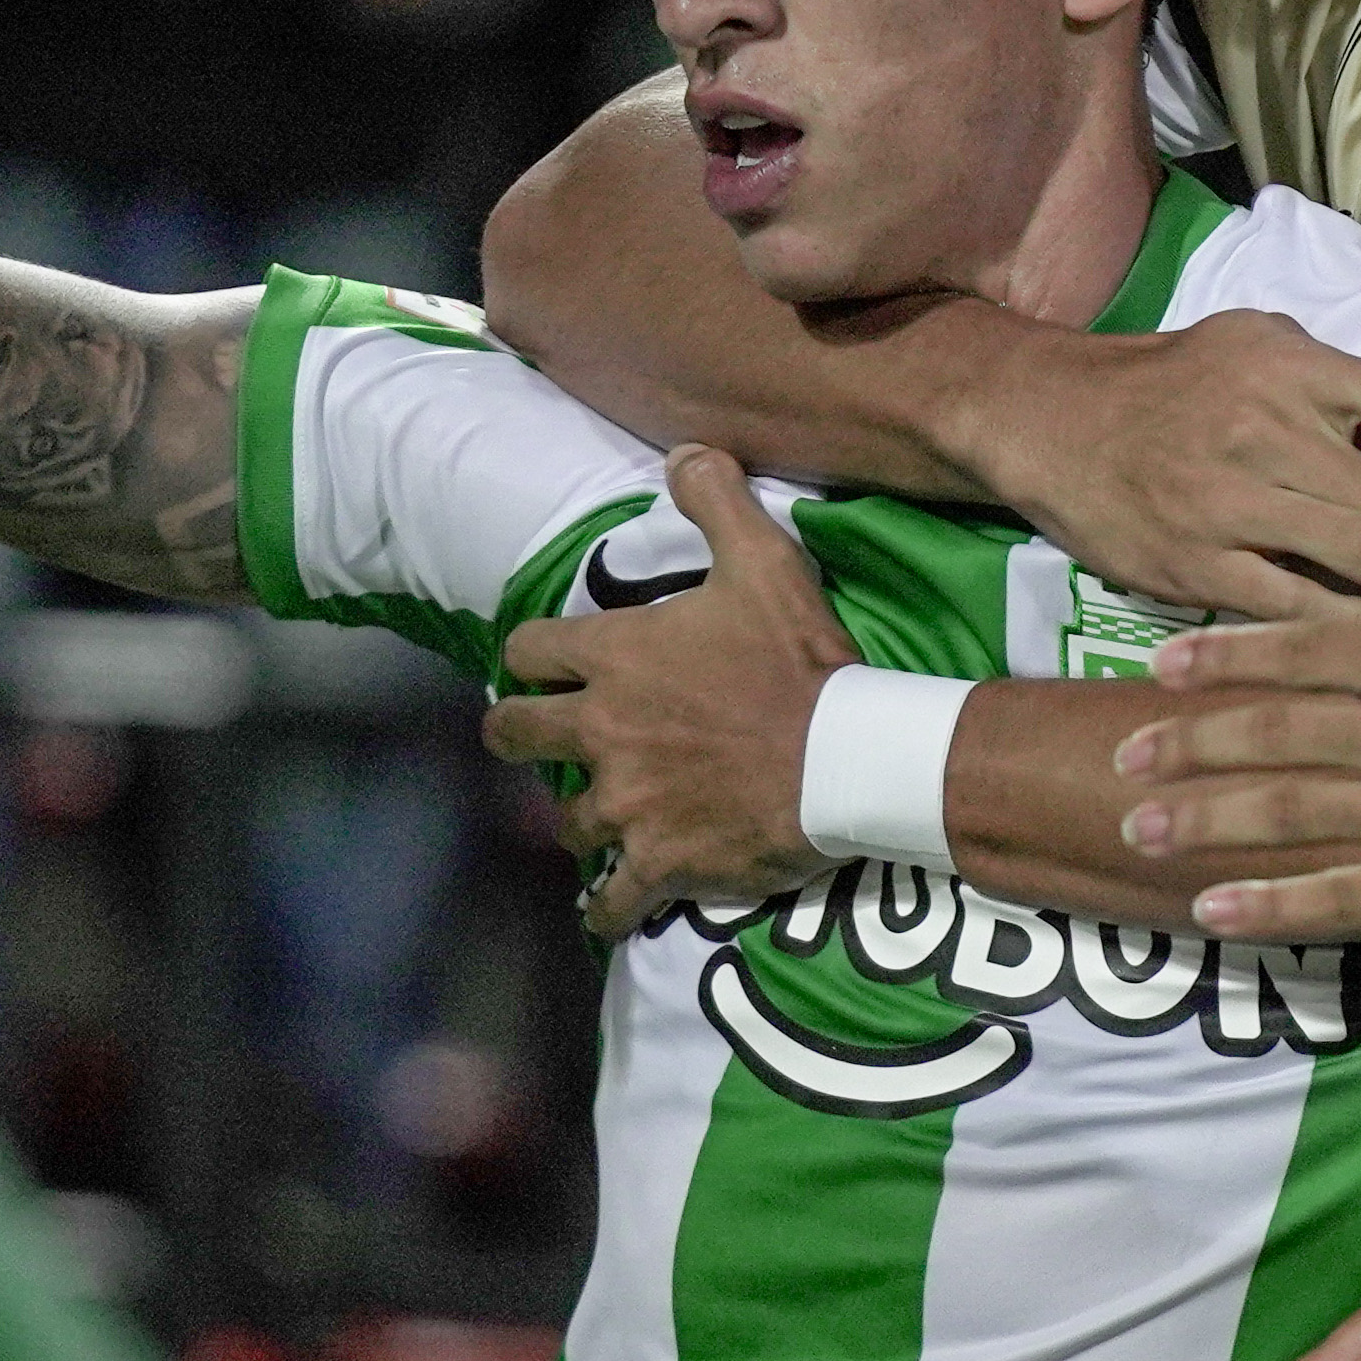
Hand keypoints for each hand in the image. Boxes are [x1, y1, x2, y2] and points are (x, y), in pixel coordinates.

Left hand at [489, 451, 849, 930]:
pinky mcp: (659, 863)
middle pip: (513, 736)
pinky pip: (611, 900)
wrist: (847, 756)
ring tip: (598, 817)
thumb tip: (683, 449)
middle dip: (514, 736)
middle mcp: (602, 732)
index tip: (539, 666)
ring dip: (577, 818)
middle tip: (529, 739)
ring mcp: (627, 804)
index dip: (529, 657)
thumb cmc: (799, 658)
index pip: (527, 651)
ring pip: (565, 821)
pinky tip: (606, 910)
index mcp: (615, 658)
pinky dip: (606, 908)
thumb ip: (715, 499)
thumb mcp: (764, 559)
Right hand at [956, 305, 1360, 621]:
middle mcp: (1274, 431)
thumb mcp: (1256, 343)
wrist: (1052, 417)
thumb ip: (1335, 379)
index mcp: (1299, 369)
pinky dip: (1348, 633)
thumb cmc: (1169, 380)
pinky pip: (1292, 608)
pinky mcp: (1197, 562)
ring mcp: (1234, 501)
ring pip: (1359, 563)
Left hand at [1117, 604, 1360, 939]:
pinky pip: (1347, 897)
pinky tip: (1215, 909)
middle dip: (1190, 744)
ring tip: (1140, 830)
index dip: (1225, 660)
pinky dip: (1276, 903)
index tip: (1160, 667)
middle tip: (1122, 755)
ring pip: (1297, 812)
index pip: (1307, 651)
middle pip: (1280, 733)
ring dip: (1208, 820)